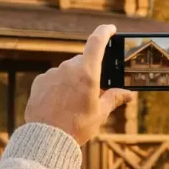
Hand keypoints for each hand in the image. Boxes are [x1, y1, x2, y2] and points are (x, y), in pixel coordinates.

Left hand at [24, 24, 135, 144]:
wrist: (47, 139)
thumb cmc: (77, 126)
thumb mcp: (100, 113)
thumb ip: (114, 98)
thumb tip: (129, 94)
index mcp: (87, 72)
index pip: (97, 41)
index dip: (105, 32)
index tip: (110, 29)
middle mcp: (68, 68)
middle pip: (83, 61)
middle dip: (90, 71)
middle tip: (93, 90)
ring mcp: (52, 74)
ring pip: (67, 71)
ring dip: (73, 80)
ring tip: (74, 103)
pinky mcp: (39, 82)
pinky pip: (53, 79)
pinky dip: (59, 86)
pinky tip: (59, 104)